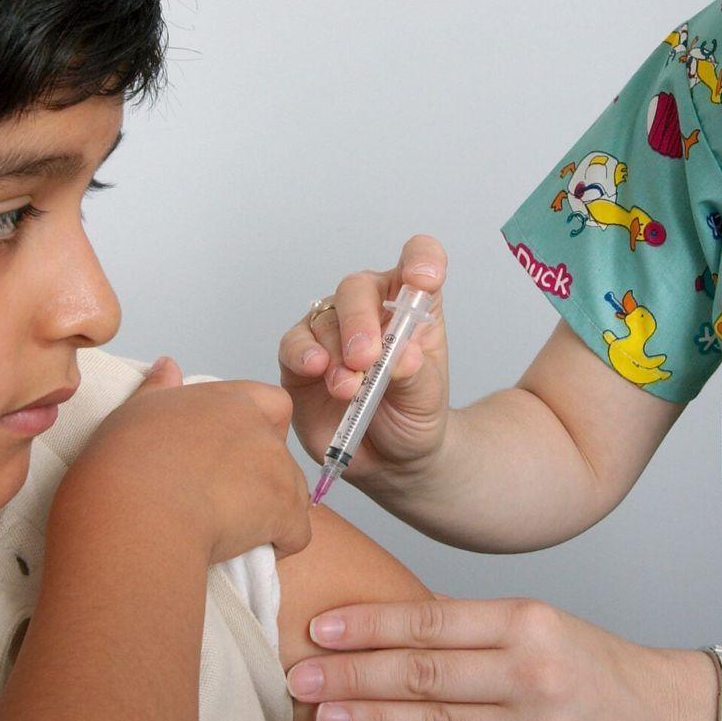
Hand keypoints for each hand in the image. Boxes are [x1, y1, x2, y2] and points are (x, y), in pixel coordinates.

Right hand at [55, 357, 312, 563]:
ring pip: (294, 493)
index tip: (233, 453)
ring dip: (272, 512)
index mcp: (227, 402)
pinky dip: (279, 545)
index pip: (272, 403)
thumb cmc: (127, 462)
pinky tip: (248, 552)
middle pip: (281, 454)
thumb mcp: (136, 412)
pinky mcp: (284, 511)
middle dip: (264, 477)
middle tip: (222, 500)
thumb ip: (159, 388)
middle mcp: (259, 429)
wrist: (138, 507)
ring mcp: (277, 469)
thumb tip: (168, 365)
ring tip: (229, 531)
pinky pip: (297, 533)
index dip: (263, 427)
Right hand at [278, 235, 450, 485]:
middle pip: (357, 288)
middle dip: (359, 321)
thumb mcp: (427, 399)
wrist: (388, 461)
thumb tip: (401, 357)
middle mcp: (369, 309)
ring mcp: (332, 331)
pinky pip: (294, 343)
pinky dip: (303, 353)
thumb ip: (415, 375)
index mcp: (410, 305)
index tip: (423, 280)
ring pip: (324, 318)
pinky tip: (317, 369)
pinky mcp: (301, 358)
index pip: (419, 259)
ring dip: (335, 352)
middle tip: (366, 359)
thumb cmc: (414, 416)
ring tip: (349, 389)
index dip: (422, 259)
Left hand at [282, 597, 710, 720]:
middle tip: (299, 671)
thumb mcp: (540, 625)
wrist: (666, 720)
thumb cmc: (592, 666)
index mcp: (529, 622)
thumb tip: (380, 631)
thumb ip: (470, 630)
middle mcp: (532, 675)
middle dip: (353, 675)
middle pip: (423, 674)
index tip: (321, 627)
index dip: (369, 626)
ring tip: (319, 712)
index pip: (432, 620)